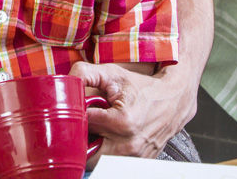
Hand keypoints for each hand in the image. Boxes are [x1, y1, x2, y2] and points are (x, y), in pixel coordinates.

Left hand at [69, 61, 191, 156]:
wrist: (173, 100)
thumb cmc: (142, 87)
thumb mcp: (112, 74)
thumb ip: (84, 74)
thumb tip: (63, 82)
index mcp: (121, 123)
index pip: (81, 126)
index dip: (72, 117)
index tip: (71, 110)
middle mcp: (129, 144)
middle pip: (86, 151)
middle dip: (79, 137)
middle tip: (79, 123)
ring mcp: (135, 156)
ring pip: (98, 161)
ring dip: (91, 147)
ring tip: (94, 130)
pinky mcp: (138, 162)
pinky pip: (111, 163)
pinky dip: (105, 153)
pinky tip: (106, 137)